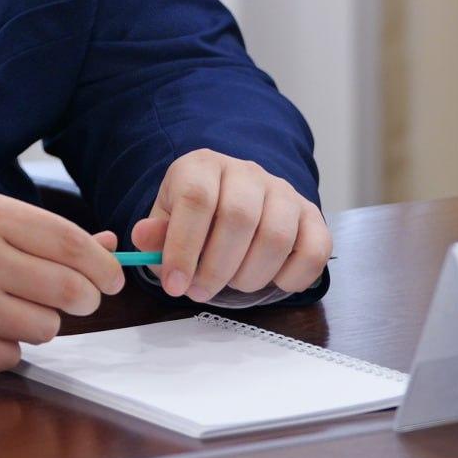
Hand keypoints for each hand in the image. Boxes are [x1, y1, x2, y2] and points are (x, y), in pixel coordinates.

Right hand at [0, 191, 124, 372]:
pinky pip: (11, 357)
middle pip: (69, 290)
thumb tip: (107, 245)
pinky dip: (6, 348)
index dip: (102, 267)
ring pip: (45, 328)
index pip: (71, 244)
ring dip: (39, 324)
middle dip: (81, 299)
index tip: (112, 279)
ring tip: (10, 309)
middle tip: (73, 299)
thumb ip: (39, 231)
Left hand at [133, 150, 329, 304]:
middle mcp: (247, 172)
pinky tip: (271, 282)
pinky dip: (293, 276)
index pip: (196, 198)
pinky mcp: (312, 215)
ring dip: (251, 275)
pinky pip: (315, 248)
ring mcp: (284, 192)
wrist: (233, 205)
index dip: (184, 246)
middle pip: (239, 217)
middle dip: (217, 267)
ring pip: (277, 236)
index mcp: (203, 166)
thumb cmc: (196, 219)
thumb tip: (142, 236)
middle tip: (200, 291)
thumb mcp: (167, 222)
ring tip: (233, 284)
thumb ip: (156, 233)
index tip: (175, 284)